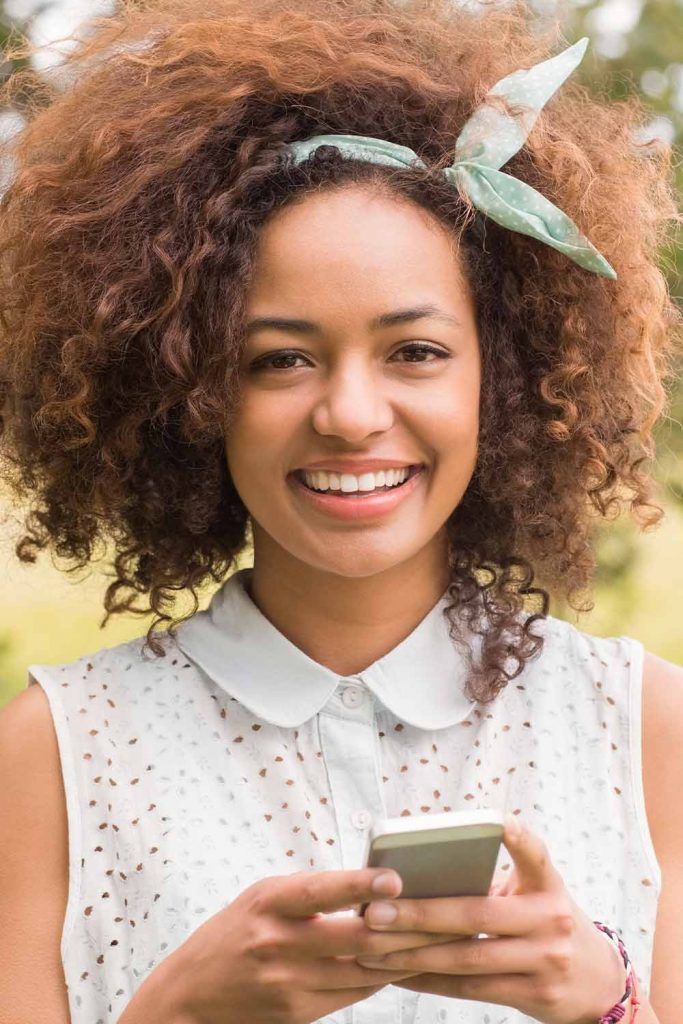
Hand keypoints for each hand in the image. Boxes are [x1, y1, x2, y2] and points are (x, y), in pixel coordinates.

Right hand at [155, 865, 452, 1023]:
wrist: (190, 996)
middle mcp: (278, 942)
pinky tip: (404, 963)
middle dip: (402, 927)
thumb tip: (373, 886)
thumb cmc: (234, 932)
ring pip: (362, 969)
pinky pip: (352, 993)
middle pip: (353, 937)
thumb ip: (310, 892)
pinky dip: (380, 977)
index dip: (358, 885)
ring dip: (402, 955)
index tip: (394, 877)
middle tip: (444, 914)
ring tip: (441, 939)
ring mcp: (288, 982)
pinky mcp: (298, 1012)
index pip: (320, 890)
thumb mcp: (263, 897)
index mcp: (269, 902)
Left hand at [354, 815, 628, 1023]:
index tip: (497, 819)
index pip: (535, 853)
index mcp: (548, 883)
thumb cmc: (546, 923)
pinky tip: (399, 974)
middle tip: (376, 910)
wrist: (597, 983)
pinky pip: (471, 989)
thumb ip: (494, 884)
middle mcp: (550, 919)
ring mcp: (546, 960)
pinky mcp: (535, 995)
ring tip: (372, 948)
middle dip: (421, 913)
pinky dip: (430, 980)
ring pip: (467, 957)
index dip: (517, 836)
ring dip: (414, 954)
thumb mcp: (536, 895)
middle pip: (477, 914)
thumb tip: (418, 876)